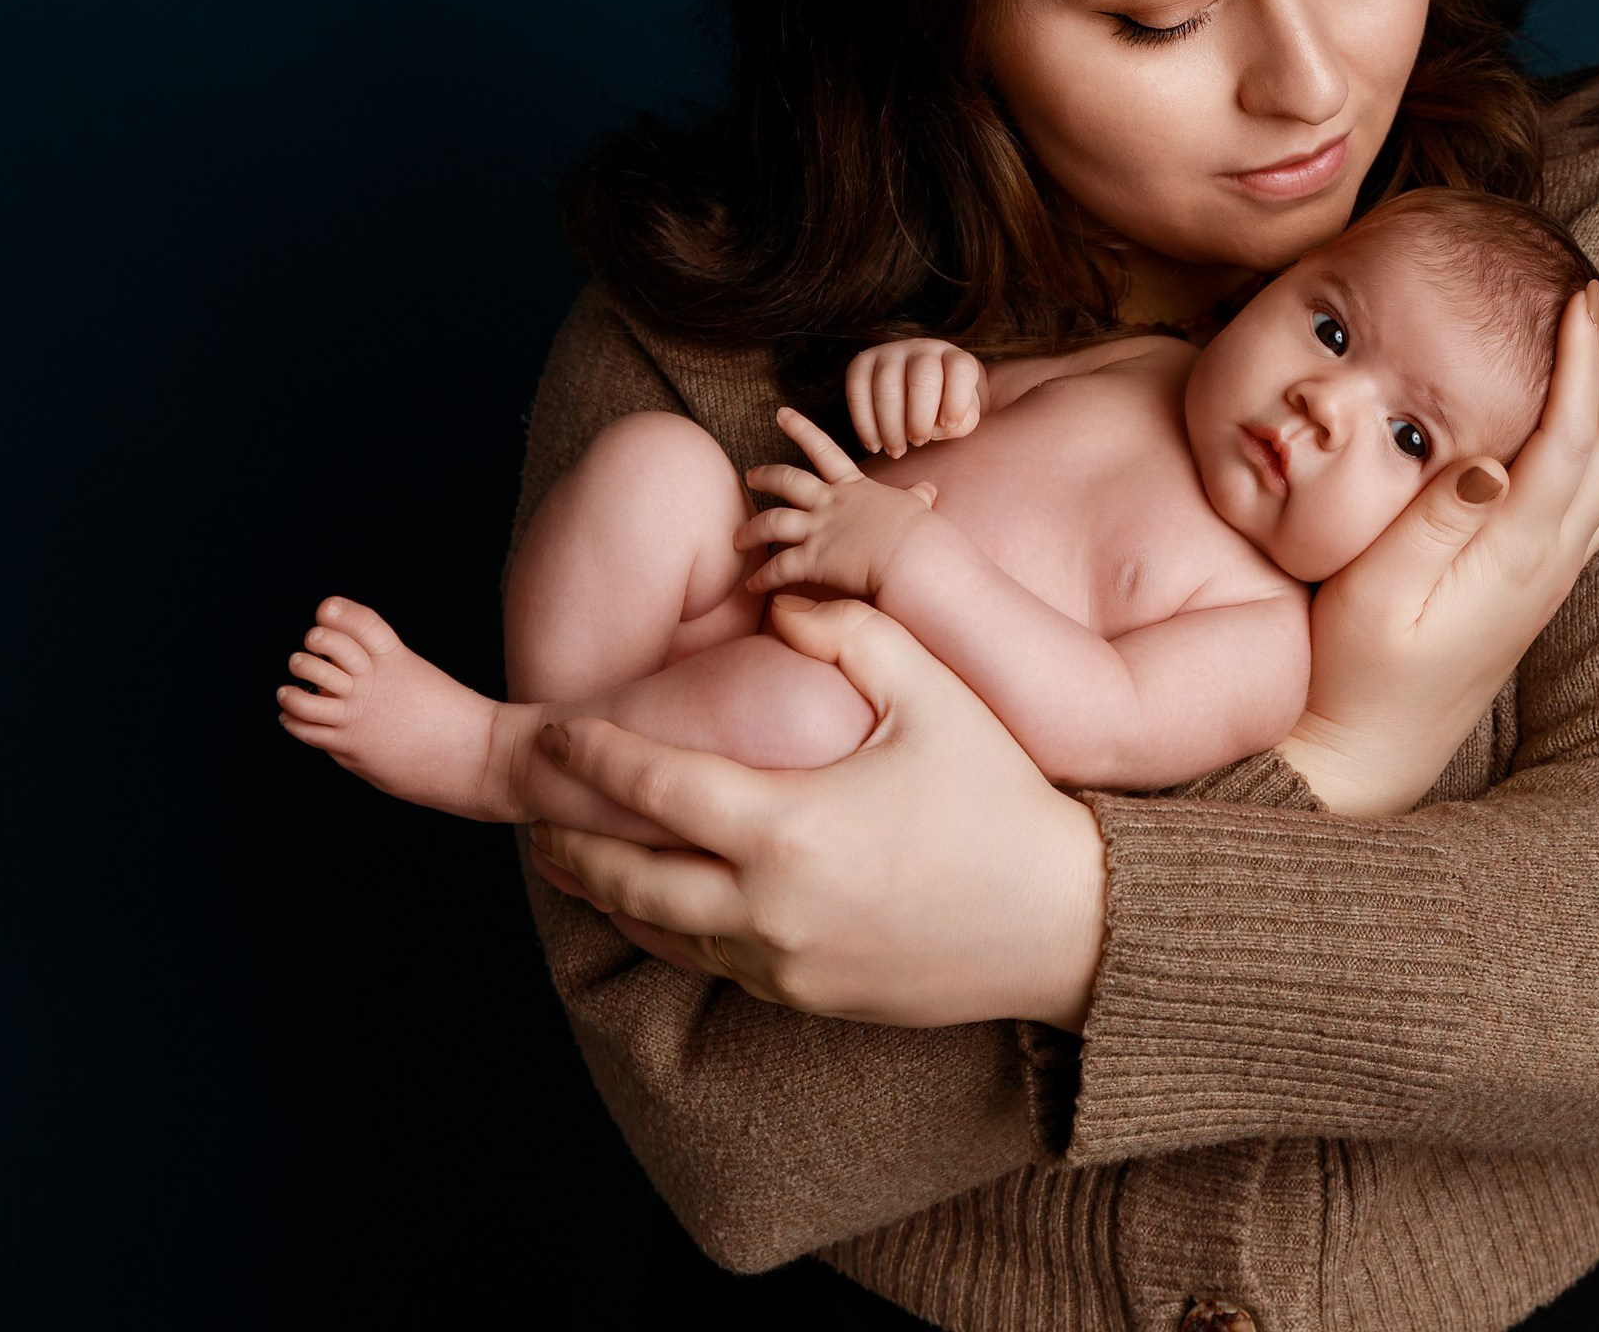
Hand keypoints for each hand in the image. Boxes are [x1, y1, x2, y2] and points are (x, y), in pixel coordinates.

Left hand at [524, 594, 1107, 1028]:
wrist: (1065, 924)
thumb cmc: (1001, 800)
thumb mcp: (934, 696)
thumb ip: (852, 632)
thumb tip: (784, 601)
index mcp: (790, 828)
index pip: (656, 787)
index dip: (593, 758)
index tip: (555, 732)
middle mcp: (770, 908)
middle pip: (630, 878)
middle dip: (572, 843)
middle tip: (532, 813)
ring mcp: (785, 963)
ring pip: (662, 931)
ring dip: (610, 894)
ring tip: (572, 860)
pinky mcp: (806, 997)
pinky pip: (711, 963)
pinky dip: (669, 929)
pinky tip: (657, 904)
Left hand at [739, 408, 940, 597]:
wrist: (913, 557)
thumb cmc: (919, 534)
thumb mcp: (915, 507)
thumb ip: (915, 497)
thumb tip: (927, 489)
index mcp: (854, 488)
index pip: (824, 450)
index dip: (801, 429)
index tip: (782, 414)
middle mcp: (831, 503)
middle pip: (787, 481)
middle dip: (765, 476)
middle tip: (750, 475)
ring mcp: (820, 529)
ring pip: (772, 522)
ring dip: (750, 530)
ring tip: (737, 538)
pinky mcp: (813, 559)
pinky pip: (779, 567)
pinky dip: (763, 577)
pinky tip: (753, 585)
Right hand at [845, 338, 983, 457]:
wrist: (915, 394)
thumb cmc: (944, 410)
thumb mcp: (963, 418)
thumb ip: (960, 424)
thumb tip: (935, 429)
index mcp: (954, 358)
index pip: (960, 369)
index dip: (956, 400)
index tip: (948, 426)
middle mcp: (922, 349)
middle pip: (922, 378)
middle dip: (919, 419)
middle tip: (918, 442)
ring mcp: (889, 353)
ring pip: (886, 387)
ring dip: (890, 427)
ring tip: (897, 450)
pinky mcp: (861, 363)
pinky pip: (857, 392)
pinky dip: (865, 425)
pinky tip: (875, 445)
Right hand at [1279, 278, 1598, 816]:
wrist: (1373, 749)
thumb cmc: (1356, 669)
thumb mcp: (1375, 593)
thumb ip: (1433, 524)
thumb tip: (1491, 459)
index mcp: (1513, 555)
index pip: (1570, 441)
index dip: (1585, 365)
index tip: (1586, 299)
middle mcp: (1549, 564)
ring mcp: (1549, 577)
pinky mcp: (1536, 585)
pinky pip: (1598, 496)